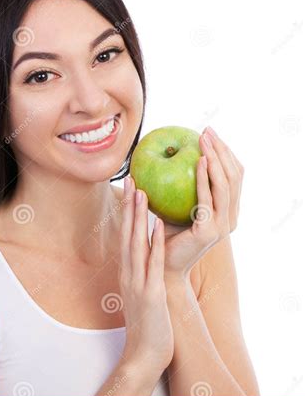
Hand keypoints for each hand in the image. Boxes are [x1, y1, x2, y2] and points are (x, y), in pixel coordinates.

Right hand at [118, 176, 173, 374]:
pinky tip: (156, 227)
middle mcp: (129, 273)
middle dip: (129, 206)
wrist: (144, 353)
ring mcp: (138, 282)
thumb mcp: (141, 292)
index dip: (127, 212)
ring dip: (137, 218)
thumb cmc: (147, 323)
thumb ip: (142, 272)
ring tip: (140, 193)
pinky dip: (153, 244)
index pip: (126, 236)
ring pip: (136, 244)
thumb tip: (146, 255)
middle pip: (127, 233)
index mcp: (128, 272)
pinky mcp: (150, 294)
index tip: (131, 189)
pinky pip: (152, 264)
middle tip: (131, 179)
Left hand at [162, 126, 244, 278]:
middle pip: (234, 176)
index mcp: (226, 212)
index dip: (226, 153)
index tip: (209, 133)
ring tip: (204, 140)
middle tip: (208, 130)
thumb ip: (182, 186)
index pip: (234, 176)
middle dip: (222, 150)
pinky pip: (208, 198)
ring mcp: (222, 226)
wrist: (160, 265)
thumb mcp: (177, 205)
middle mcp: (230, 218)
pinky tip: (200, 161)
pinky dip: (206, 178)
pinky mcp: (209, 231)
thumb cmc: (165, 234)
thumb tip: (172, 153)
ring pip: (226, 185)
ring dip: (217, 159)